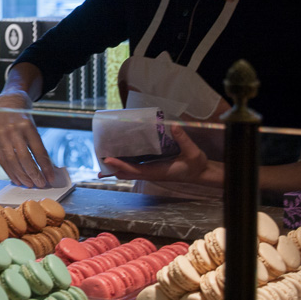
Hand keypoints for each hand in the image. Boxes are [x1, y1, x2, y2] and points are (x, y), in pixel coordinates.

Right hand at [0, 91, 54, 187]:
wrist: (5, 102)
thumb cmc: (22, 115)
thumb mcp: (32, 125)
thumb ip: (37, 144)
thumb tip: (46, 167)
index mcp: (27, 126)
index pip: (38, 151)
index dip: (45, 167)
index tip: (50, 177)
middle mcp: (14, 131)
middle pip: (24, 158)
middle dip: (33, 174)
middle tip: (40, 184)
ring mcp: (2, 136)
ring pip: (12, 161)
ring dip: (21, 176)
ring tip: (29, 184)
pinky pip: (2, 160)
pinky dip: (10, 172)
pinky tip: (17, 179)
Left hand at [100, 124, 223, 186]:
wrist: (201, 173)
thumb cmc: (196, 165)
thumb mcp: (193, 152)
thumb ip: (183, 140)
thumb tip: (174, 126)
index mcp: (157, 172)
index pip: (134, 170)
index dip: (120, 165)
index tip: (108, 160)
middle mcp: (150, 174)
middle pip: (126, 173)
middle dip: (112, 168)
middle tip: (99, 158)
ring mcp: (150, 172)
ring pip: (129, 172)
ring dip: (116, 167)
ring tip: (103, 159)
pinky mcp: (151, 168)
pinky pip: (134, 168)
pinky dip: (124, 164)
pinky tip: (118, 157)